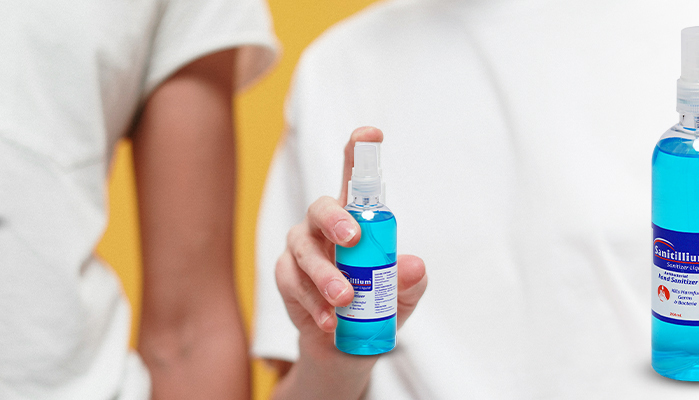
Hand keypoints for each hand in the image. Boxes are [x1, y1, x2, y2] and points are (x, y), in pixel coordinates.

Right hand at [270, 127, 427, 399]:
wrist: (345, 350)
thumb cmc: (375, 308)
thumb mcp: (401, 298)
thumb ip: (410, 282)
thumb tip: (413, 265)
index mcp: (356, 221)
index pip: (354, 180)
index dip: (359, 152)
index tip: (370, 133)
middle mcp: (324, 227)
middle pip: (321, 208)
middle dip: (335, 220)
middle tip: (352, 240)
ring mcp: (301, 250)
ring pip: (303, 249)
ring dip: (325, 274)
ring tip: (345, 300)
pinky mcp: (286, 277)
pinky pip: (291, 282)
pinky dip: (312, 302)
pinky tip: (329, 320)